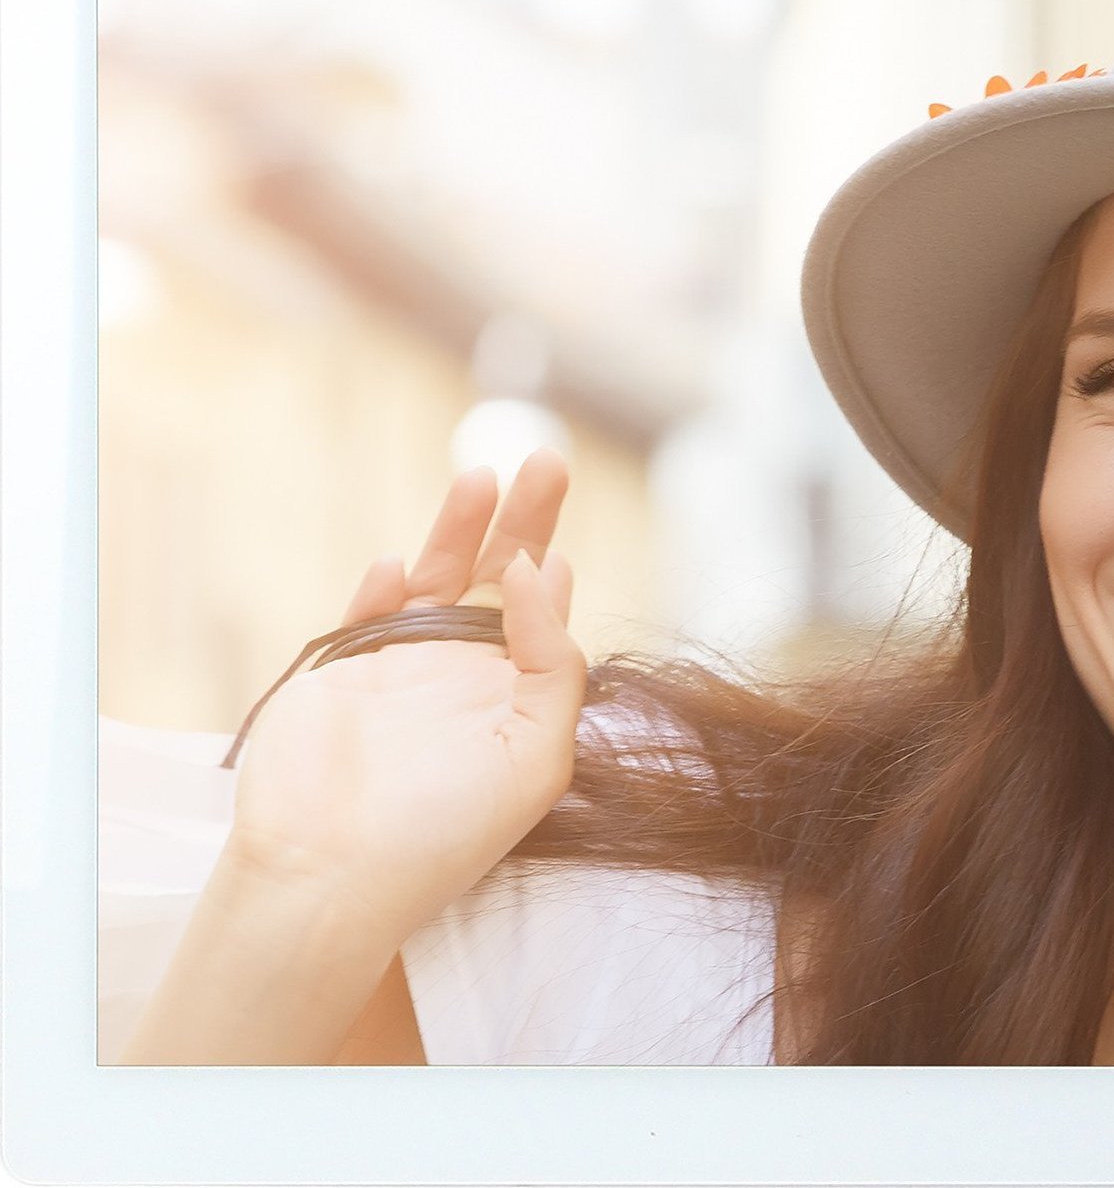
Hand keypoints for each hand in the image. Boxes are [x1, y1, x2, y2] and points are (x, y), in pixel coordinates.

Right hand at [222, 447, 587, 944]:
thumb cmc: (445, 832)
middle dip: (523, 521)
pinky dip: (383, 588)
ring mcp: (401, 671)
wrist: (332, 875)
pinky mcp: (343, 671)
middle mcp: (463, 680)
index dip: (554, 579)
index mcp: (516, 702)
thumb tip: (541, 573)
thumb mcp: (538, 754)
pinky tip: (397, 566)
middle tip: (548, 461)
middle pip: (498, 580)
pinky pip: (368, 615)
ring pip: (435, 580)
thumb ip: (554, 664)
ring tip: (481, 477)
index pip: (545, 624)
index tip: (559, 550)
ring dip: (457, 528)